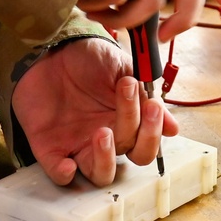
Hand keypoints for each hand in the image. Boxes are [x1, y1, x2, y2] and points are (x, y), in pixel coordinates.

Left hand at [12, 36, 176, 185]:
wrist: (47, 46)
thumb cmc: (85, 57)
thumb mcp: (119, 67)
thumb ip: (144, 94)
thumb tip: (172, 128)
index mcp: (125, 120)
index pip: (147, 141)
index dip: (153, 130)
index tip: (151, 104)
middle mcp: (106, 137)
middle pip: (132, 158)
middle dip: (141, 140)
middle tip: (137, 112)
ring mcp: (78, 144)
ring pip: (100, 174)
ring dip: (105, 160)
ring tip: (103, 132)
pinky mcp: (50, 147)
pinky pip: (59, 173)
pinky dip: (64, 174)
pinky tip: (68, 164)